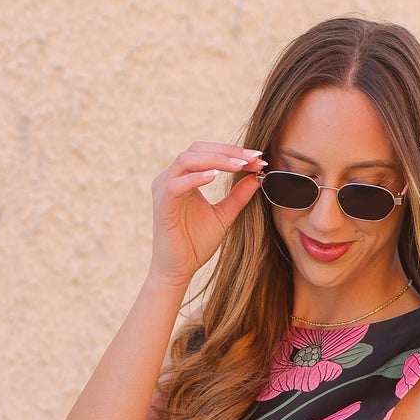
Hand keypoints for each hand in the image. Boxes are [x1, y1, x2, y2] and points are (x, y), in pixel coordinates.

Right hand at [148, 141, 266, 292]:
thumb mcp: (223, 216)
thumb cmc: (196, 245)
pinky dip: (196, 178)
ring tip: (239, 166)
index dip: (233, 152)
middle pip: (198, 149)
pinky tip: (215, 177)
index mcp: (185, 178)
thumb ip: (238, 197)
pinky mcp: (162, 205)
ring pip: (187, 160)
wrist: (178, 271)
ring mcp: (164, 189)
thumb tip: (257, 176)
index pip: (209, 153)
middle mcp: (171, 178)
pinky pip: (176, 184)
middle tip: (252, 158)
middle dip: (227, 151)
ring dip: (215, 160)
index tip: (257, 158)